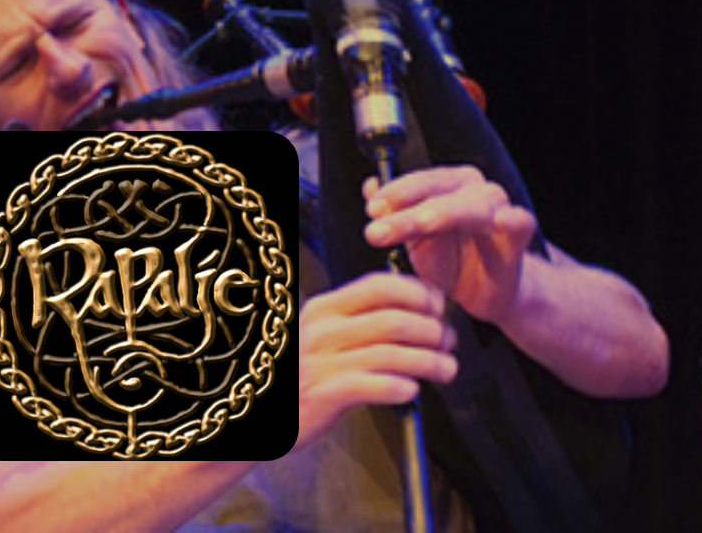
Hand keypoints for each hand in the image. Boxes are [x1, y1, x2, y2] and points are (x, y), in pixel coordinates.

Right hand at [295, 272, 456, 451]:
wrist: (251, 415)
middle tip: (449, 341)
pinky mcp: (324, 394)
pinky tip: (412, 391)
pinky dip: (401, 387)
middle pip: (395, 319)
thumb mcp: (319, 336)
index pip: (380, 286)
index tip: (438, 305)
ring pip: (392, 354)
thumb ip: (356, 323)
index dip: (418, 292)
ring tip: (447, 369)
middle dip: (433, 329)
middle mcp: (323, 329)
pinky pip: (374, 385)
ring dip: (429, 361)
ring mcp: (322, 361)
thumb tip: (413, 316)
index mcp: (325, 308)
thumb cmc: (297, 375)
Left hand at [361, 165, 536, 324]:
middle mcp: (477, 191)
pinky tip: (503, 221)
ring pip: (474, 205)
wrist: (486, 292)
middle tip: (381, 227)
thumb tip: (370, 187)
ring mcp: (501, 209)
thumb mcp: (415, 241)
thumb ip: (396, 214)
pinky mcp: (518, 235)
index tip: (372, 210)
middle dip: (409, 209)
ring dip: (446, 213)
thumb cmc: (452, 262)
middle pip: (442, 191)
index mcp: (450, 186)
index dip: (395, 192)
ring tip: (424, 224)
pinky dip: (512, 220)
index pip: (420, 181)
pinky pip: (519, 223)